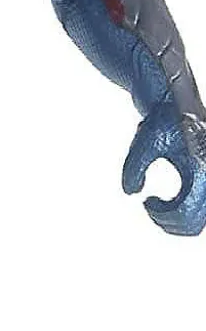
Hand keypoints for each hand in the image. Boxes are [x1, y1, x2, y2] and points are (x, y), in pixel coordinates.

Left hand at [123, 103, 205, 236]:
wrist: (177, 106)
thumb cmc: (162, 122)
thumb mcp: (144, 144)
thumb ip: (133, 170)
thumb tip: (132, 192)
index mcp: (200, 168)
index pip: (186, 211)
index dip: (162, 215)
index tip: (147, 202)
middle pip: (195, 223)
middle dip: (168, 222)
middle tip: (152, 208)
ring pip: (201, 222)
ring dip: (178, 221)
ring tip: (159, 206)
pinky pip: (201, 212)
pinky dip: (186, 215)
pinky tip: (170, 203)